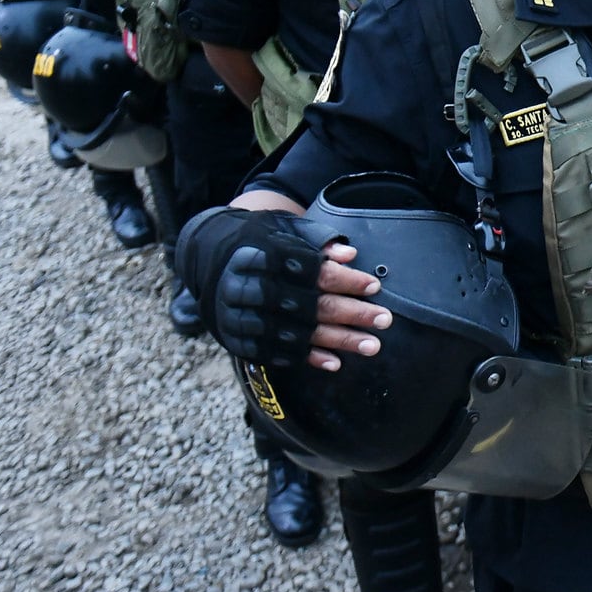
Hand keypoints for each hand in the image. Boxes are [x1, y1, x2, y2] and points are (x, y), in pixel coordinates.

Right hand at [179, 207, 388, 371]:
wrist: (208, 259)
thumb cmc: (257, 242)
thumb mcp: (283, 229)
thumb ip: (316, 240)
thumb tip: (348, 254)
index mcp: (264, 258)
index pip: (313, 271)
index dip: (345, 280)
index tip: (374, 286)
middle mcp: (252, 289)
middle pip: (310, 305)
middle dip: (352, 314)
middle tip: (384, 319)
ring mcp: (245, 318)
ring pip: (300, 333)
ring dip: (339, 341)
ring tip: (372, 345)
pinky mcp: (242, 339)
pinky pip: (279, 353)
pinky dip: (309, 358)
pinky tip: (336, 362)